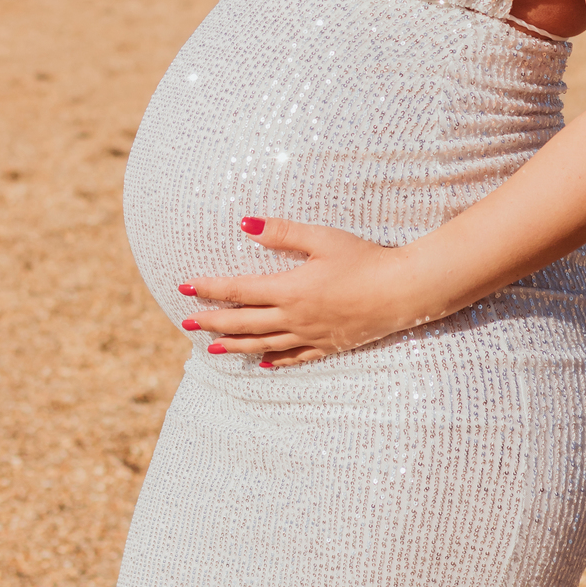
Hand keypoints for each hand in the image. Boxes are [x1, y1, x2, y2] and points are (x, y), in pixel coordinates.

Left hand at [179, 217, 414, 367]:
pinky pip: (294, 357)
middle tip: (186, 323)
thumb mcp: (323, 238)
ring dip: (235, 345)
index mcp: (289, 289)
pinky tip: (261, 363)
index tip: (185, 287)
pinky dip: (273, 361)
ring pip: (263, 344)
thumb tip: (246, 224)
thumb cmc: (364, 258)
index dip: (209, 289)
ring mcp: (311, 334)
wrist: (401, 291)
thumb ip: (283, 232)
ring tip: (212, 348)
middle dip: (212, 322)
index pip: (238, 291)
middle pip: (244, 322)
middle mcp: (294, 317)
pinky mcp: (328, 344)